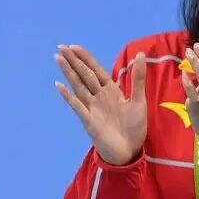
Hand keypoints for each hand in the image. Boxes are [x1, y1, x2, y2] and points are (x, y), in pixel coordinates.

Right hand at [54, 45, 146, 164]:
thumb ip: (138, 78)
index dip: (86, 58)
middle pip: (84, 75)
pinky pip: (78, 107)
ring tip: (58, 58)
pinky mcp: (89, 121)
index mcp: (111, 91)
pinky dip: (69, 97)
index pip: (96, 70)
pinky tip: (60, 86)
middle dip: (74, 61)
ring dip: (68, 73)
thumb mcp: (139, 100)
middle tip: (61, 46)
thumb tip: (141, 54)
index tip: (75, 46)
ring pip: (78, 86)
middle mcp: (99, 97)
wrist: (129, 151)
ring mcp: (92, 108)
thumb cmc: (133, 127)